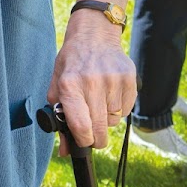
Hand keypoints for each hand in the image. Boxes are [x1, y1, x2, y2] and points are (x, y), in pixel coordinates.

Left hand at [47, 12, 136, 150]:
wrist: (94, 36)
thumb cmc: (72, 63)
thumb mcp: (57, 84)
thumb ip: (58, 117)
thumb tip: (65, 151)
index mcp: (69, 84)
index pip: (80, 125)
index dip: (83, 140)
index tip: (83, 141)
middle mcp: (92, 82)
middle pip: (100, 128)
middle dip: (96, 138)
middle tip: (92, 135)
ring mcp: (113, 80)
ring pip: (113, 121)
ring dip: (106, 120)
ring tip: (98, 103)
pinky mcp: (129, 79)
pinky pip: (126, 111)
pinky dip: (118, 110)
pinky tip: (110, 96)